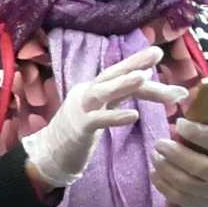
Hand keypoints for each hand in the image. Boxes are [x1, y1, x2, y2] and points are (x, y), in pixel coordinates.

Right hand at [20, 46, 181, 190]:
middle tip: (156, 52)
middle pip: (111, 75)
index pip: (119, 75)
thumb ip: (122, 97)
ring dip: (122, 83)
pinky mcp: (79, 129)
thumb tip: (150, 83)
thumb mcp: (103, 109)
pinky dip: (115, 117)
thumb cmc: (79, 131)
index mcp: (94, 89)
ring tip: (144, 76)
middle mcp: (86, 94)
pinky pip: (98, 120)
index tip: (159, 54)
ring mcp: (81, 110)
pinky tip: (134, 116)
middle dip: (133, 63)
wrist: (49, 153)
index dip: (139, 66)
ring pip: (102, 92)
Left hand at [154, 119, 207, 206]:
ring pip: (185, 183)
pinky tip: (155, 172)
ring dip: (165, 168)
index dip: (200, 134)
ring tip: (155, 154)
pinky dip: (162, 185)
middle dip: (176, 153)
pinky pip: (178, 197)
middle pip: (200, 167)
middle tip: (159, 142)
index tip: (180, 123)